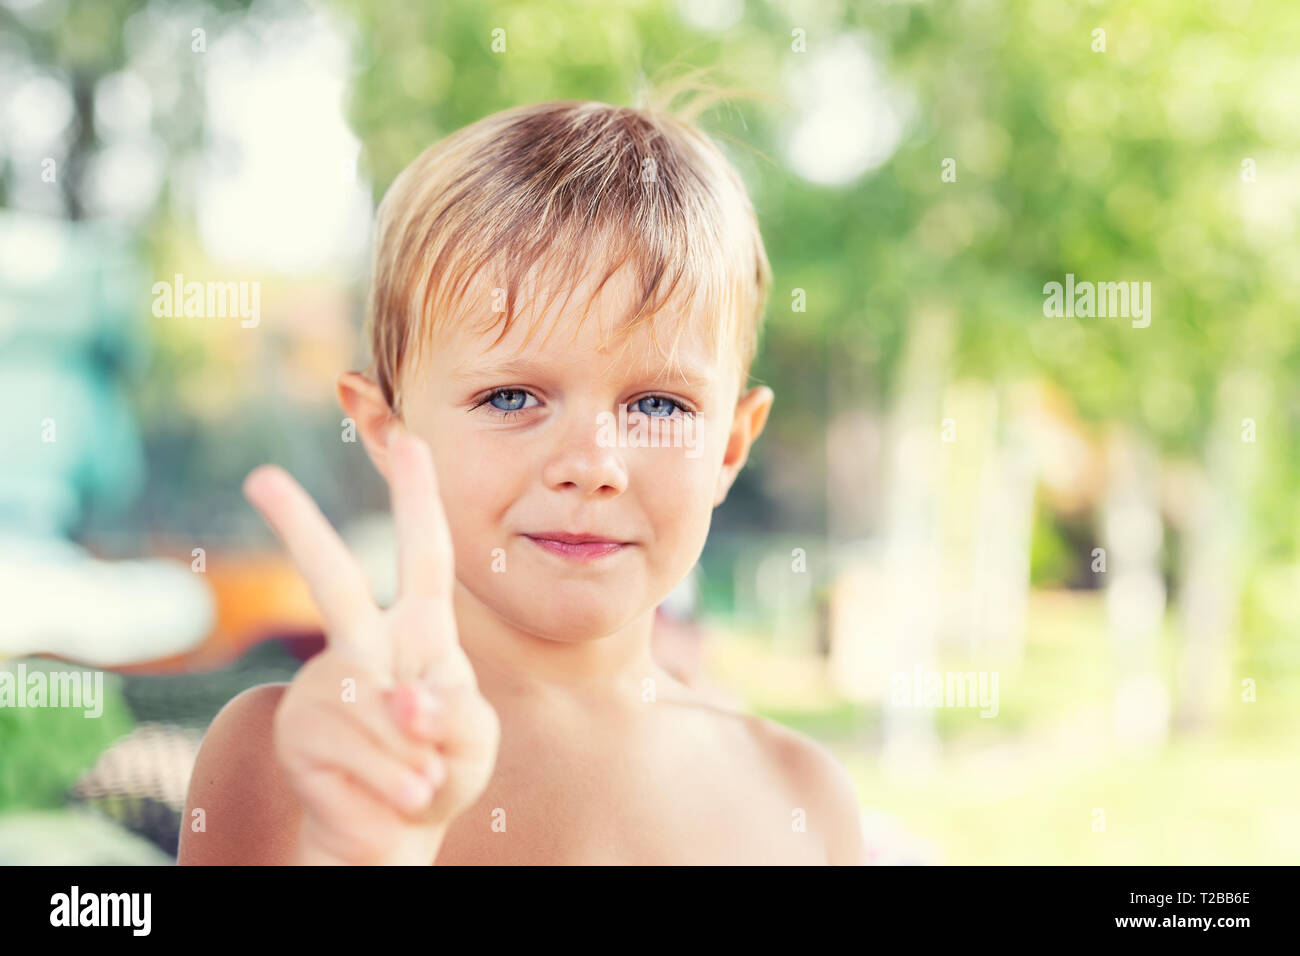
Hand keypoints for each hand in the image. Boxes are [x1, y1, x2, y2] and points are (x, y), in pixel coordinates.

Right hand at [243, 430, 498, 864]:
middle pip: (332, 581)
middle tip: (260, 478)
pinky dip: (389, 787)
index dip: (418, 499)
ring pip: (372, 709)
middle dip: (299, 529)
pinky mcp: (297, 732)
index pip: (424, 555)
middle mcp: (365, 645)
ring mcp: (325, 685)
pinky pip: (354, 756)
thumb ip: (453, 714)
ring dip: (410, 763)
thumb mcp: (472, 741)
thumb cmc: (441, 772)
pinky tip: (393, 799)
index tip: (408, 438)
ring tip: (422, 786)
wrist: (392, 834)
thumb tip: (400, 702)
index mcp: (420, 633)